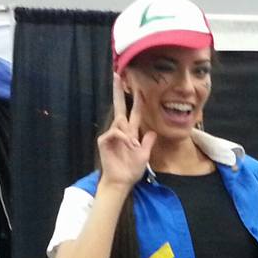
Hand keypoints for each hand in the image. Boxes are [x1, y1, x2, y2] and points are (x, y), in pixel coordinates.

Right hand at [96, 74, 156, 189]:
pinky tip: (127, 146)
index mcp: (131, 134)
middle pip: (119, 107)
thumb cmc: (131, 170)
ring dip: (127, 134)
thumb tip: (153, 132)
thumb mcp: (144, 156)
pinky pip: (114, 132)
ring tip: (132, 148)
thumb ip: (148, 143)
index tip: (138, 88)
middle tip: (117, 76)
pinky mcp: (104, 140)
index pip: (134, 114)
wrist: (121, 181)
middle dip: (118, 92)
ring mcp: (111, 135)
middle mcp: (120, 132)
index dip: (137, 102)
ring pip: (119, 122)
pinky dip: (122, 138)